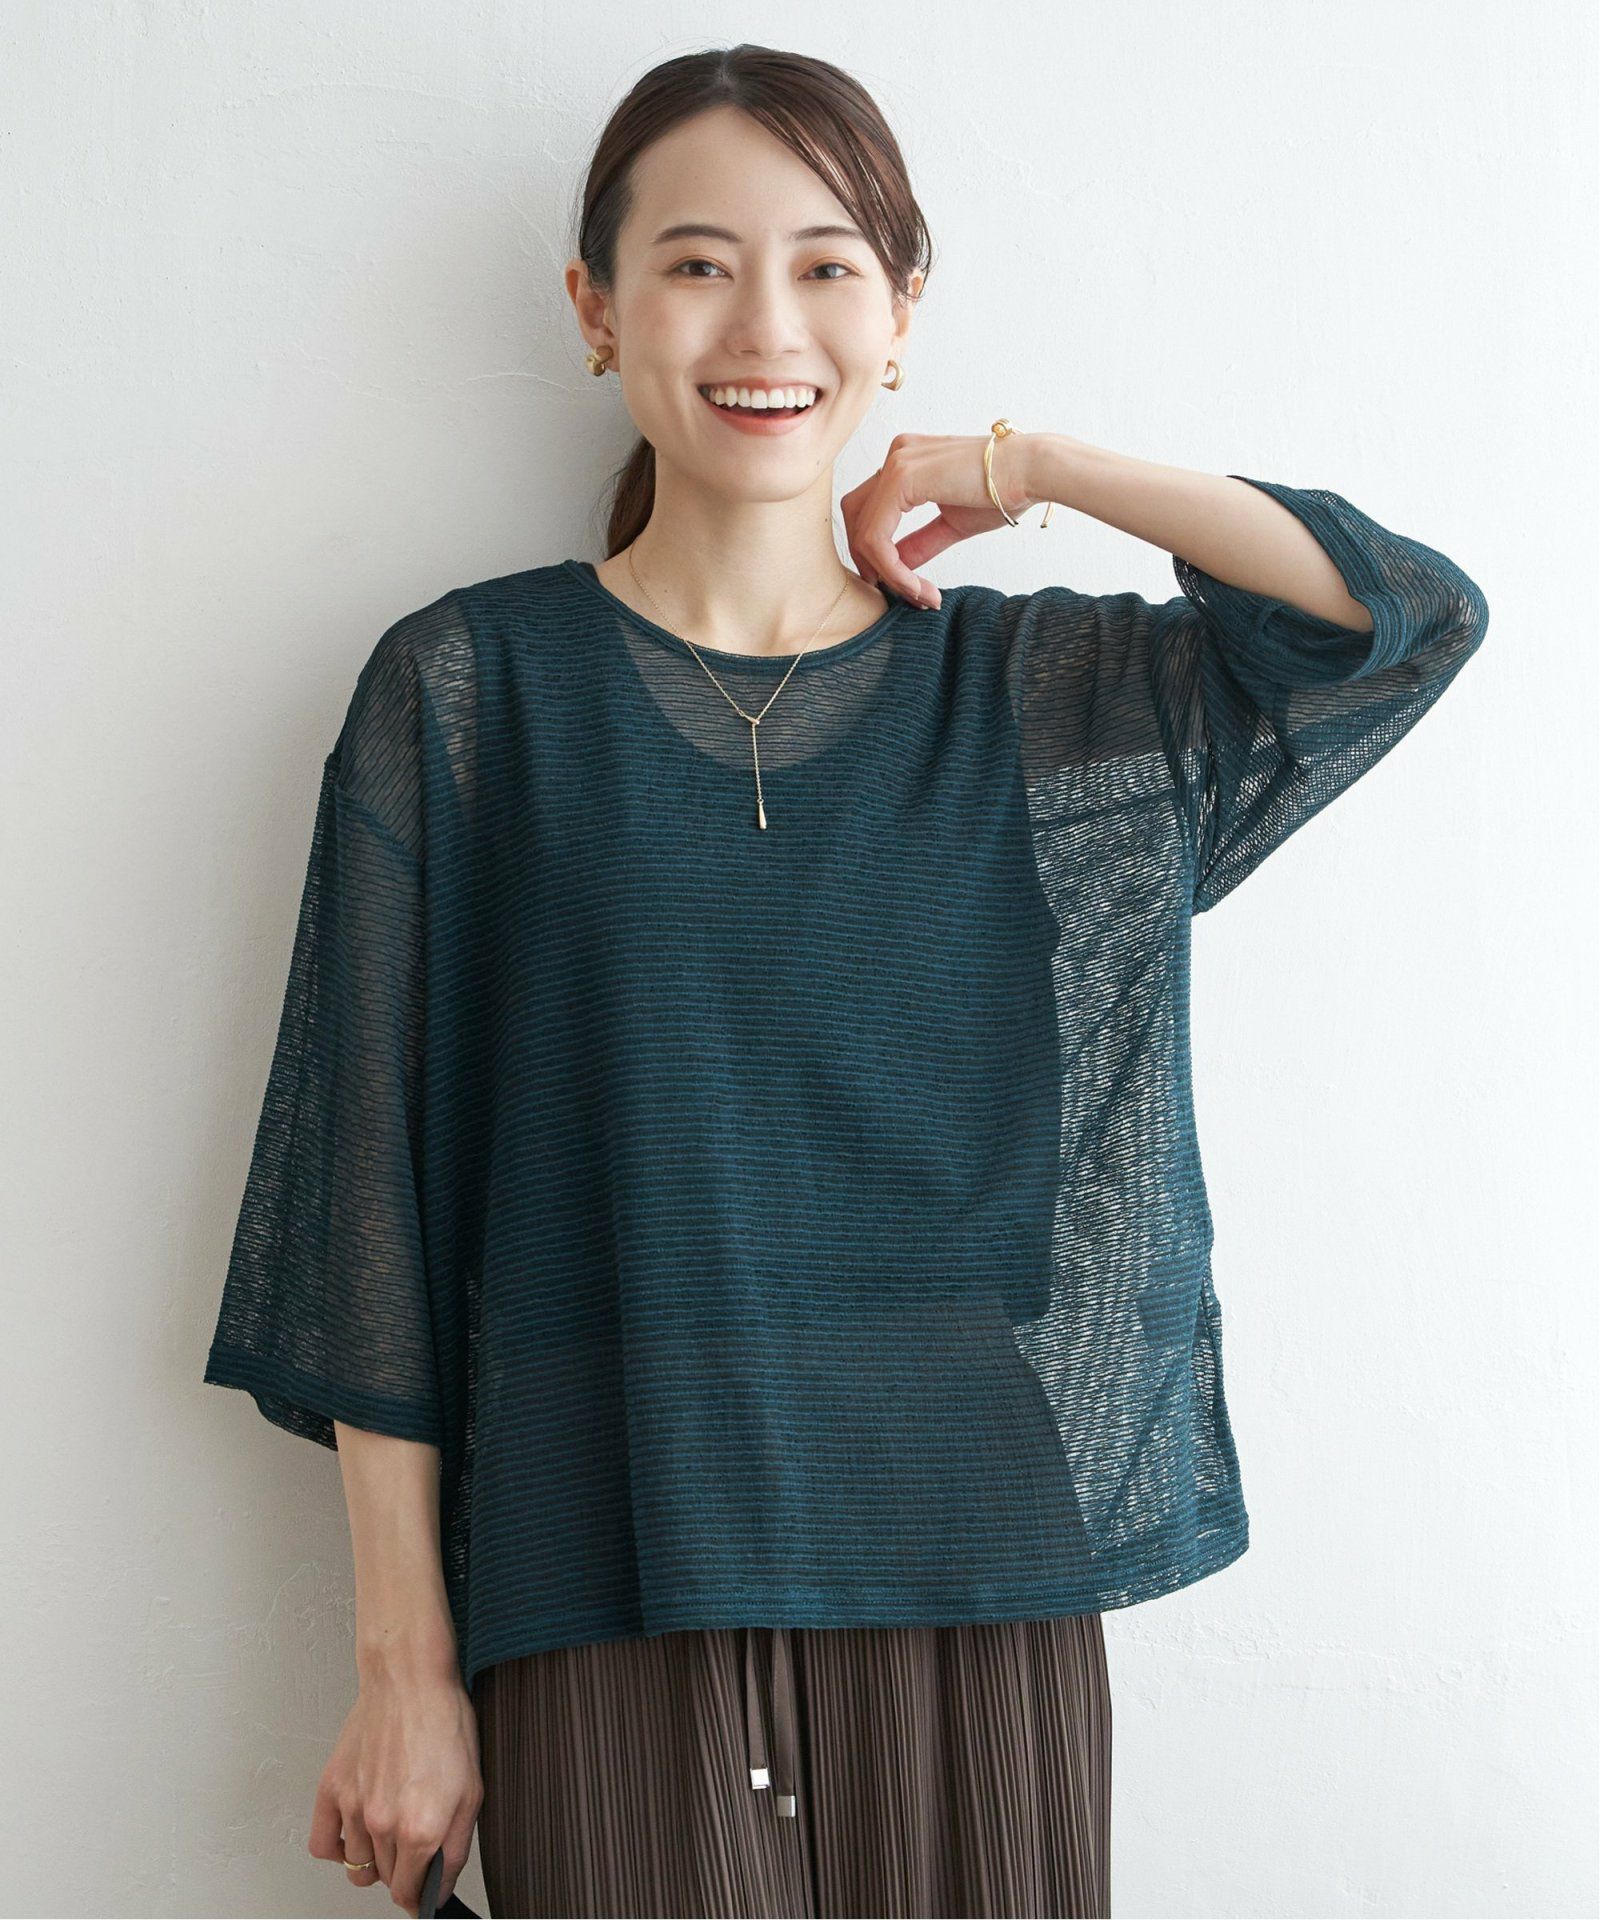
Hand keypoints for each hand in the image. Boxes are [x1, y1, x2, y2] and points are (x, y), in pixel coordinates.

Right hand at [309, 1667, 482, 1915]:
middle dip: (404, 1869)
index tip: (425, 1888)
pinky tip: (358, 1832)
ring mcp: (353, 1808)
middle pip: (385, 1880)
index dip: (421, 1894)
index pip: (410, 1894)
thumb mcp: (473, 1790)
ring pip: (357, 1867)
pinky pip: (323, 1845)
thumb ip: (455, 1848)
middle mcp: (382, 1824)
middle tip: (418, 1838)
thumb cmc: (445, 1721)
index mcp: (420, 1829)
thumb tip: (440, 1887)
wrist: (410, 1677)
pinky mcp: (332, 1788)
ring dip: (376, 1859)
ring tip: (393, 1827)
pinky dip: (339, 1848)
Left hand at [839, 430, 1043, 610]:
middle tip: (899, 594)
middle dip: (869, 561)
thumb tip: (896, 567)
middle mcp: (896, 455)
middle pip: (855, 517)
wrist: (1032, 471)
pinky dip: (891, 568)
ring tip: (919, 595)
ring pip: (864, 531)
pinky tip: (916, 585)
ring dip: (887, 573)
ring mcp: (896, 463)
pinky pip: (877, 535)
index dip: (875, 551)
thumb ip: (919, 542)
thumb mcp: (952, 523)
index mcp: (906, 460)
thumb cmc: (1003, 492)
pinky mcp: (901, 478)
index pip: (870, 509)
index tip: (902, 584)